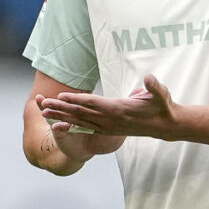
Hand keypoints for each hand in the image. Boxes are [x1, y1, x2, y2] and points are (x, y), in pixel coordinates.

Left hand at [41, 75, 184, 140]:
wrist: (165, 127)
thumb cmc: (162, 107)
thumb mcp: (161, 95)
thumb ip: (154, 87)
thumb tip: (150, 78)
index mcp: (119, 109)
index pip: (93, 103)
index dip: (77, 99)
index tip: (62, 96)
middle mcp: (109, 120)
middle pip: (81, 112)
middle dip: (61, 108)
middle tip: (43, 104)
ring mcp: (107, 127)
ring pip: (79, 120)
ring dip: (61, 116)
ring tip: (44, 112)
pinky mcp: (107, 130)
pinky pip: (84, 127)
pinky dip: (70, 125)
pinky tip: (58, 124)